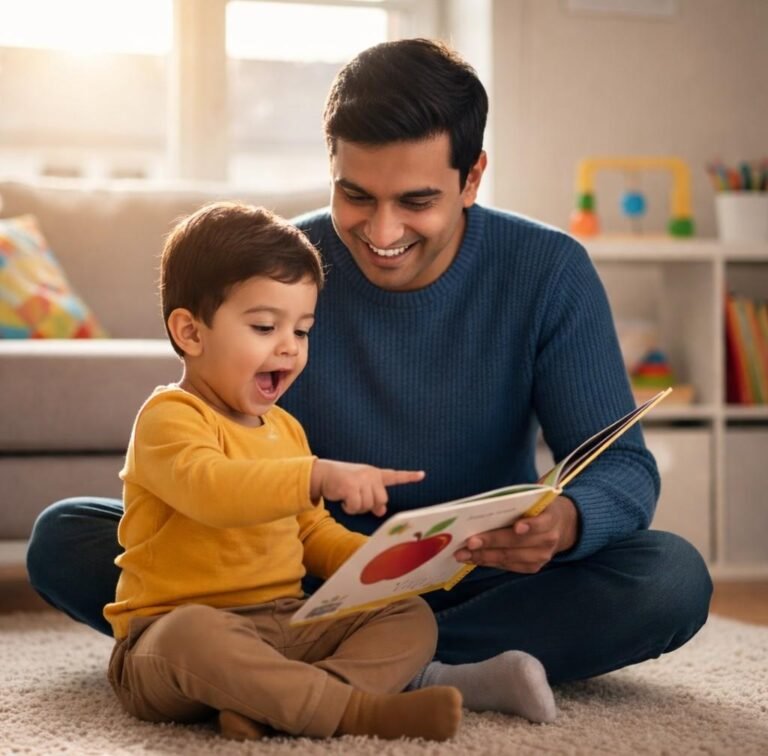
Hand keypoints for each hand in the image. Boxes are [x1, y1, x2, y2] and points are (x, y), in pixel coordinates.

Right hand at [310, 459, 424, 516]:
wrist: (322, 474)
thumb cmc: (342, 482)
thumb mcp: (360, 488)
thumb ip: (372, 497)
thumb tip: (382, 511)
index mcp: (375, 474)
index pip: (394, 476)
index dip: (409, 476)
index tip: (423, 475)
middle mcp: (370, 475)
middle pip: (382, 500)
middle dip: (370, 505)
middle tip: (357, 501)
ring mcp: (361, 480)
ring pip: (368, 506)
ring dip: (357, 508)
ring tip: (348, 499)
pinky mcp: (351, 486)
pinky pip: (356, 507)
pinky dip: (349, 508)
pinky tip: (343, 501)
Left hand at [453, 495, 578, 572]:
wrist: (562, 526)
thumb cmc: (539, 508)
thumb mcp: (536, 499)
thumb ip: (518, 501)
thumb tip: (484, 505)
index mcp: (551, 518)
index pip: (540, 523)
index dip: (530, 526)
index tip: (517, 527)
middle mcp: (548, 540)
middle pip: (517, 543)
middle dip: (491, 543)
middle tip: (469, 542)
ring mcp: (541, 557)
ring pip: (509, 557)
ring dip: (483, 556)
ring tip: (462, 554)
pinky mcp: (533, 567)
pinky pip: (507, 565)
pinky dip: (488, 562)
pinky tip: (472, 558)